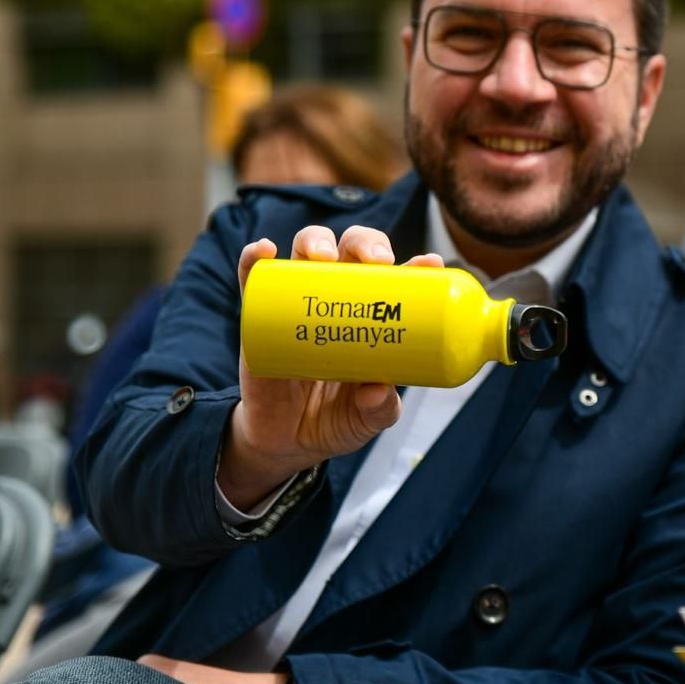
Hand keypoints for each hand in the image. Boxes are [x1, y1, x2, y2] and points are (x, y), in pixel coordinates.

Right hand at [219, 225, 443, 506]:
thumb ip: (378, 410)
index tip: (429, 263)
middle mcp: (339, 299)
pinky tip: (264, 251)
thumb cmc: (337, 419)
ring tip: (323, 256)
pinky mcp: (260, 315)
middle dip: (367, 244)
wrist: (285, 442)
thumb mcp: (366, 419)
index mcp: (373, 316)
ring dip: (317, 242)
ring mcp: (299, 302)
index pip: (397, 279)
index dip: (415, 266)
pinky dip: (255, 259)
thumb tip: (378, 392)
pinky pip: (255, 279)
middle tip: (376, 261)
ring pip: (307, 252)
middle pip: (353, 251)